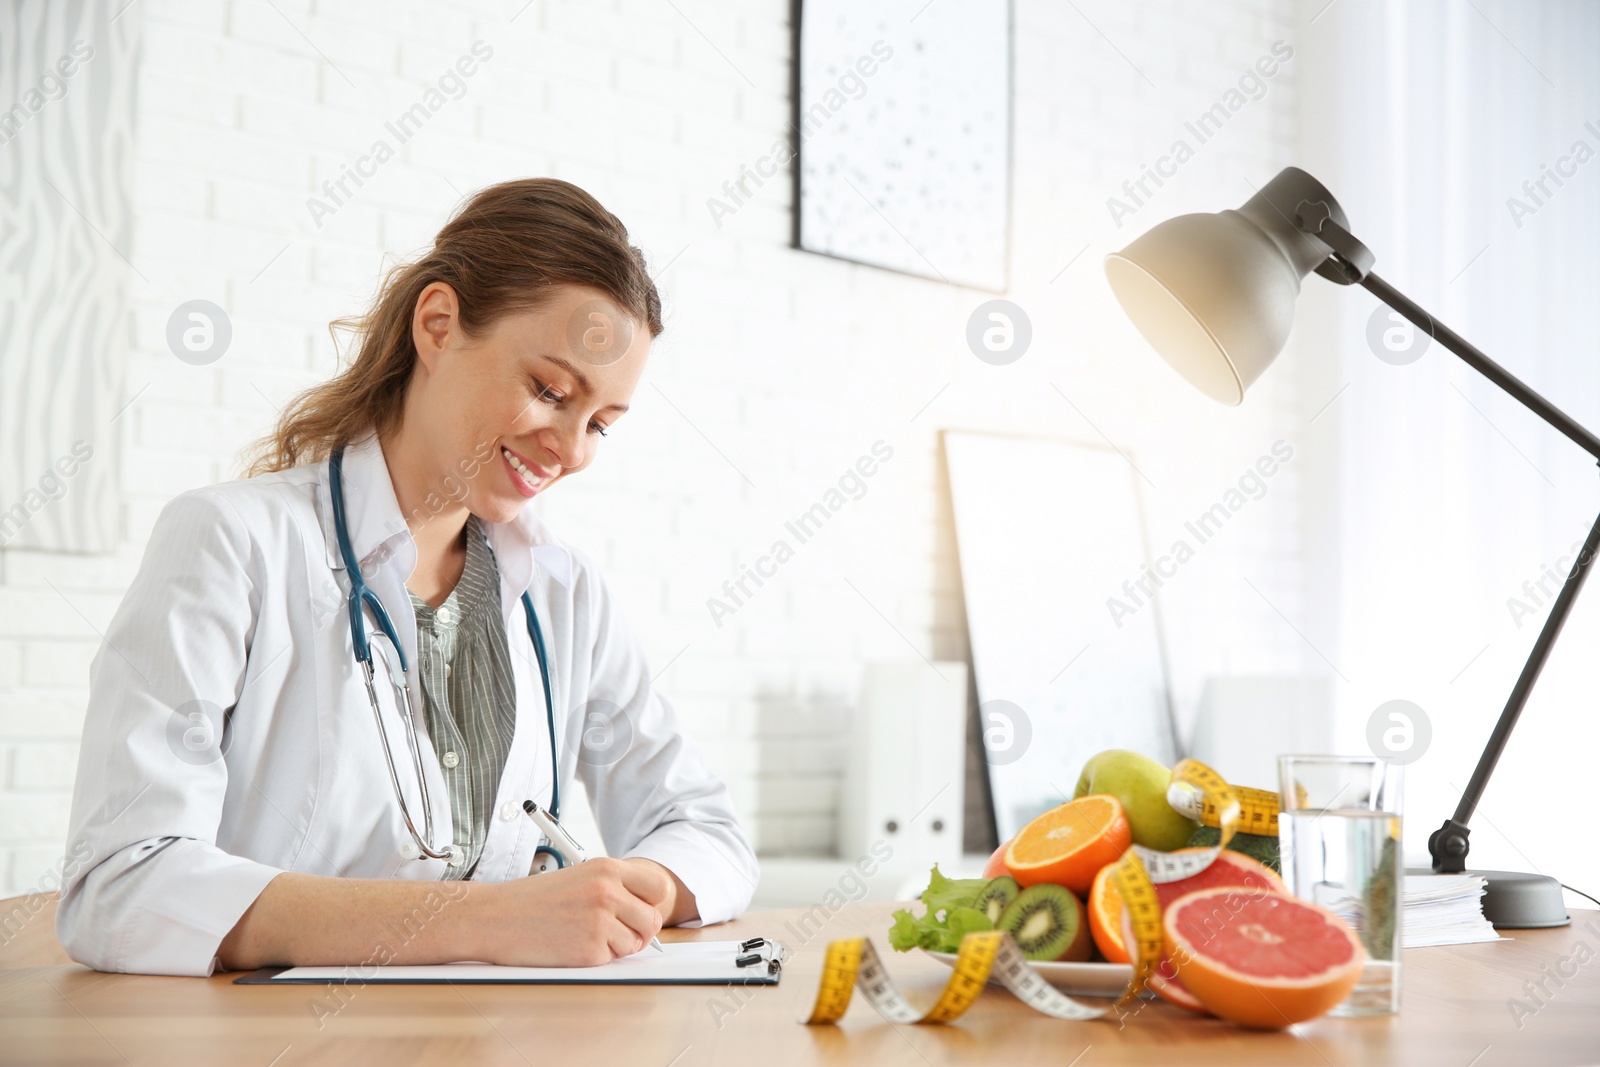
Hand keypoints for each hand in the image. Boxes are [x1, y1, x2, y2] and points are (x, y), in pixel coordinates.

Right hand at [473, 857, 672, 965]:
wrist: (494, 917)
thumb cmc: (532, 899)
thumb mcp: (578, 877)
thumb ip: (613, 889)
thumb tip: (647, 913)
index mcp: (606, 869)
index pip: (658, 887)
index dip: (651, 902)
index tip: (640, 910)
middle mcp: (608, 893)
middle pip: (652, 920)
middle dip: (639, 931)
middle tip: (615, 931)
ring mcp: (600, 922)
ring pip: (634, 944)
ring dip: (615, 946)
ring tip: (583, 934)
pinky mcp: (589, 951)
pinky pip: (610, 960)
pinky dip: (595, 958)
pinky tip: (570, 945)